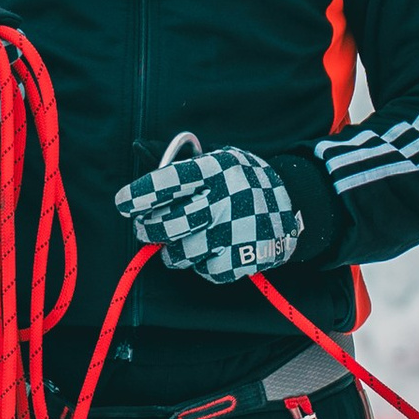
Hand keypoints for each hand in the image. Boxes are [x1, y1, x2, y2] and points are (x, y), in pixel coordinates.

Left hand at [114, 145, 301, 281]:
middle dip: (147, 229)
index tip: (122, 203)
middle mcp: (224, 200)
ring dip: (174, 251)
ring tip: (184, 239)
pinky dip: (201, 264)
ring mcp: (234, 233)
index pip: (168, 181)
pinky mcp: (242, 259)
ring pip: (180, 253)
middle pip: (167, 224)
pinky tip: (212, 249)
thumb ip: (179, 162)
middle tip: (144, 228)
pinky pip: (203, 271)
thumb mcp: (218, 159)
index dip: (140, 194)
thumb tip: (138, 148)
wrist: (295, 203)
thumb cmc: (243, 180)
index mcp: (215, 170)